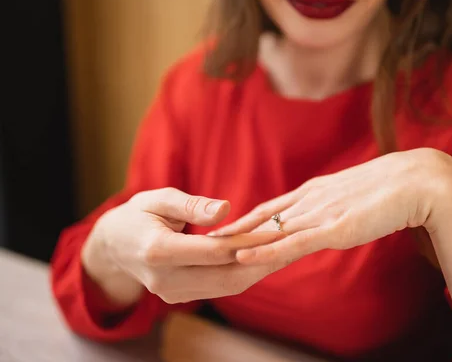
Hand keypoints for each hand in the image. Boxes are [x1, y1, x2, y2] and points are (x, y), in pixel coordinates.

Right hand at [82, 187, 287, 305]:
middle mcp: (165, 279)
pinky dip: (245, 273)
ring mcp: (172, 293)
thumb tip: (225, 209)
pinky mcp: (181, 297)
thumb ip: (191, 205)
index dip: (248, 241)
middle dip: (263, 259)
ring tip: (287, 251)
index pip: (213, 250)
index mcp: (158, 251)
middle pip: (226, 275)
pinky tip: (265, 258)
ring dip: (259, 269)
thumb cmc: (138, 215)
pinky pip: (220, 288)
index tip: (276, 228)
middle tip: (293, 243)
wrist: (113, 247)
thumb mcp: (157, 199)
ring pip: (227, 286)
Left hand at [209, 148, 451, 264]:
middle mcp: (313, 199)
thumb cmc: (395, 187)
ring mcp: (322, 213)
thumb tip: (336, 212)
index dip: (250, 217)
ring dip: (242, 240)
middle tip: (205, 238)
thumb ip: (342, 203)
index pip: (276, 205)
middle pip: (266, 216)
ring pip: (272, 230)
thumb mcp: (358, 195)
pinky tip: (243, 255)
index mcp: (320, 189)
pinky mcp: (334, 229)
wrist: (419, 181)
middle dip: (235, 229)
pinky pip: (292, 242)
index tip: (228, 225)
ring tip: (212, 249)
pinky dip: (265, 249)